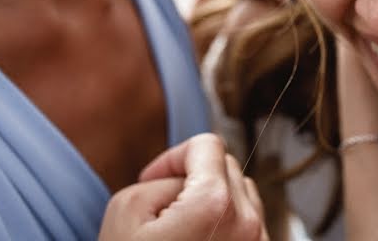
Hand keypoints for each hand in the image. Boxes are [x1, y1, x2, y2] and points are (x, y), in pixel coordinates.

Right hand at [98, 134, 267, 240]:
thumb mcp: (128, 208)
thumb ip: (166, 176)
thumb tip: (188, 176)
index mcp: (214, 203)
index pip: (208, 146)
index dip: (175, 156)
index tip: (153, 180)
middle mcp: (247, 223)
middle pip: (228, 167)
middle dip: (194, 178)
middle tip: (163, 210)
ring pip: (242, 195)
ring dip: (214, 202)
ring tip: (181, 232)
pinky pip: (248, 225)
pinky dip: (226, 226)